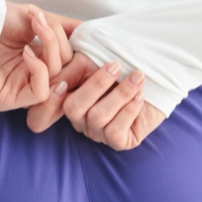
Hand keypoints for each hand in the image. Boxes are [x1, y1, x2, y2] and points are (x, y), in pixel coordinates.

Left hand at [0, 1, 81, 111]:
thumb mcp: (37, 17)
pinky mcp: (10, 99)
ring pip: (56, 78)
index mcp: (40, 61)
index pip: (71, 62)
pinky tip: (27, 52)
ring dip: (50, 49)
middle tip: (43, 23)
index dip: (75, 48)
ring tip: (35, 29)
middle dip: (59, 43)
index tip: (76, 31)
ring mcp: (21, 90)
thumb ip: (63, 26)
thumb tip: (88, 29)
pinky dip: (39, 69)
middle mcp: (32, 77)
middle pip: (66, 69)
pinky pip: (40, 92)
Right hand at [26, 47, 167, 151]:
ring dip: (120, 93)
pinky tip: (140, 96)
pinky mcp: (119, 142)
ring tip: (137, 77)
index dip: (49, 99)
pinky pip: (115, 131)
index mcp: (69, 100)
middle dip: (96, 84)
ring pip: (97, 117)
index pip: (45, 109)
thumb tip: (52, 67)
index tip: (65, 80)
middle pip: (74, 108)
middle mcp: (81, 120)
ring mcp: (99, 132)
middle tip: (115, 65)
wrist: (156, 76)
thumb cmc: (121, 66)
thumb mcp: (92, 59)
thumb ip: (70, 64)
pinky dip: (129, 110)